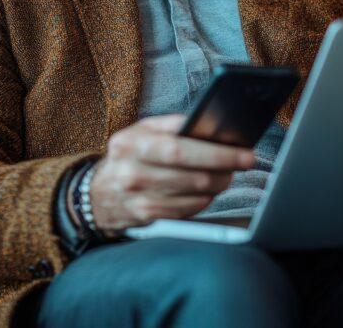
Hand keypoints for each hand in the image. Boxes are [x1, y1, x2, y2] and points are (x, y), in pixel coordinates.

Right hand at [89, 114, 253, 234]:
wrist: (98, 192)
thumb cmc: (130, 154)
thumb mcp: (142, 130)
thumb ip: (173, 125)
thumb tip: (214, 126)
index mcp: (132, 142)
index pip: (180, 148)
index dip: (216, 152)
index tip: (244, 151)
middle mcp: (132, 170)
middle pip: (192, 174)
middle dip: (225, 168)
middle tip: (245, 162)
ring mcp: (138, 197)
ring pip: (194, 194)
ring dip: (218, 184)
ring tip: (227, 174)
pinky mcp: (145, 216)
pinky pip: (187, 209)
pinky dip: (203, 199)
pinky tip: (207, 191)